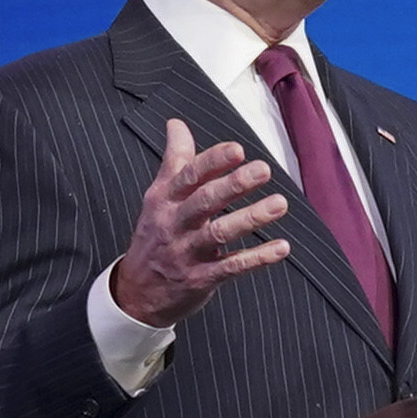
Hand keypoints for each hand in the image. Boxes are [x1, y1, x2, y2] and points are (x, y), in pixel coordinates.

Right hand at [108, 115, 297, 326]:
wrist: (135, 293)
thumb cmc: (154, 236)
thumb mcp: (157, 197)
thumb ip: (174, 161)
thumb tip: (176, 124)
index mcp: (164, 201)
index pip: (188, 176)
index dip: (212, 162)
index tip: (237, 150)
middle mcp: (174, 224)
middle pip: (204, 201)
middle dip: (233, 185)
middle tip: (263, 170)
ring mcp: (187, 253)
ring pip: (219, 233)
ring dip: (251, 218)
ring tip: (279, 203)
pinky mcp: (200, 279)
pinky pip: (231, 267)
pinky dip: (257, 258)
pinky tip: (281, 247)